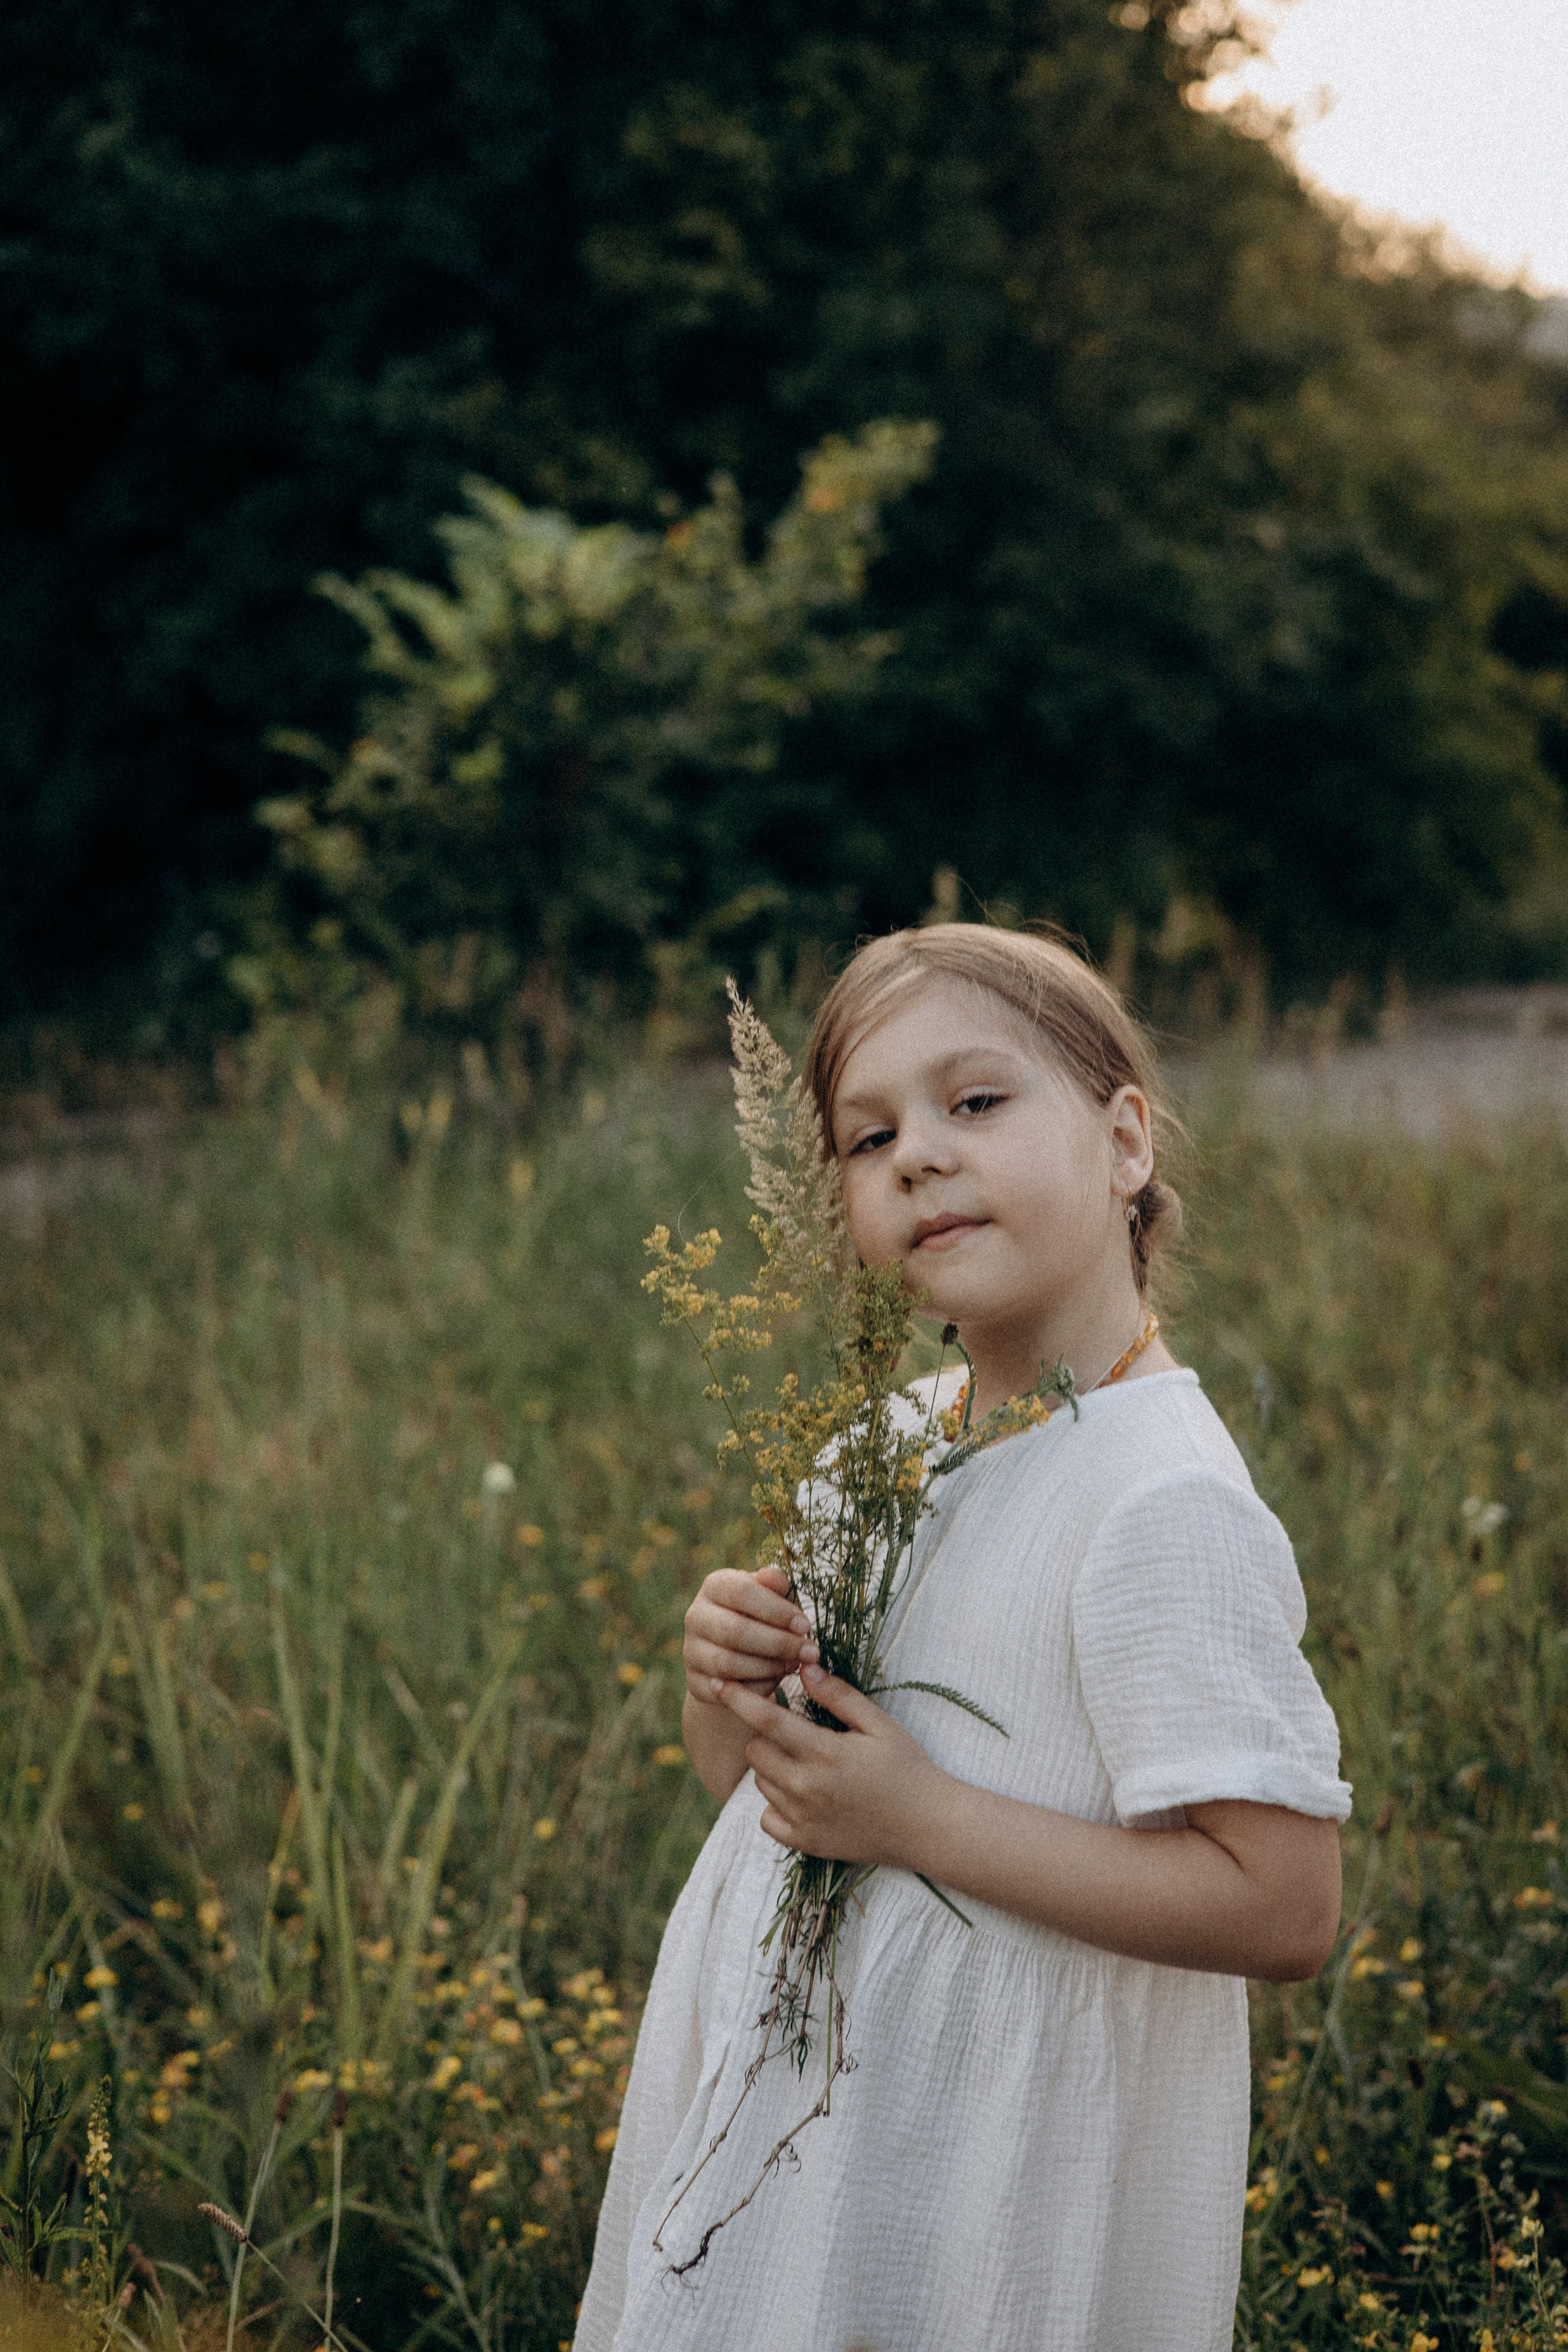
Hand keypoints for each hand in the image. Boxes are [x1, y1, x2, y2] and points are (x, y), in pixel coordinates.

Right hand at [683, 1563, 815, 1704]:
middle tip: (810, 1652)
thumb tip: (772, 1576)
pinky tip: (776, 1679)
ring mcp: (691, 1650)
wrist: (736, 1652)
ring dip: (769, 1667)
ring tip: (795, 1664)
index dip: (776, 1610)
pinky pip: (727, 1690)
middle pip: (735, 1631)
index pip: (741, 1592)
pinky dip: (756, 1687)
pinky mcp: (695, 1682)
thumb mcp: (771, 1596)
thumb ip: (775, 1585)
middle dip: (778, 1643)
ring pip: (729, 1663)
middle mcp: (696, 1615)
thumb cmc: (761, 1616)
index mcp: (715, 1585)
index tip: (805, 1625)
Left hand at [717, 1665, 946, 1867]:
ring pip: (761, 1783)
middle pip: (756, 1752)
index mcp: (825, 1753)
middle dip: (764, 1735)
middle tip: (792, 1731)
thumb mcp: (879, 1724)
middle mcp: (807, 1788)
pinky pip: (767, 1819)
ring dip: (772, 1768)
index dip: (739, 1700)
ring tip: (806, 1763)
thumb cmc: (907, 1767)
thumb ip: (839, 1696)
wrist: (927, 1826)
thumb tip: (805, 1669)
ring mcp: (804, 1819)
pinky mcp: (805, 1843)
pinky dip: (775, 1805)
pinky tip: (802, 1795)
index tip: (719, 1684)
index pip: (767, 1721)